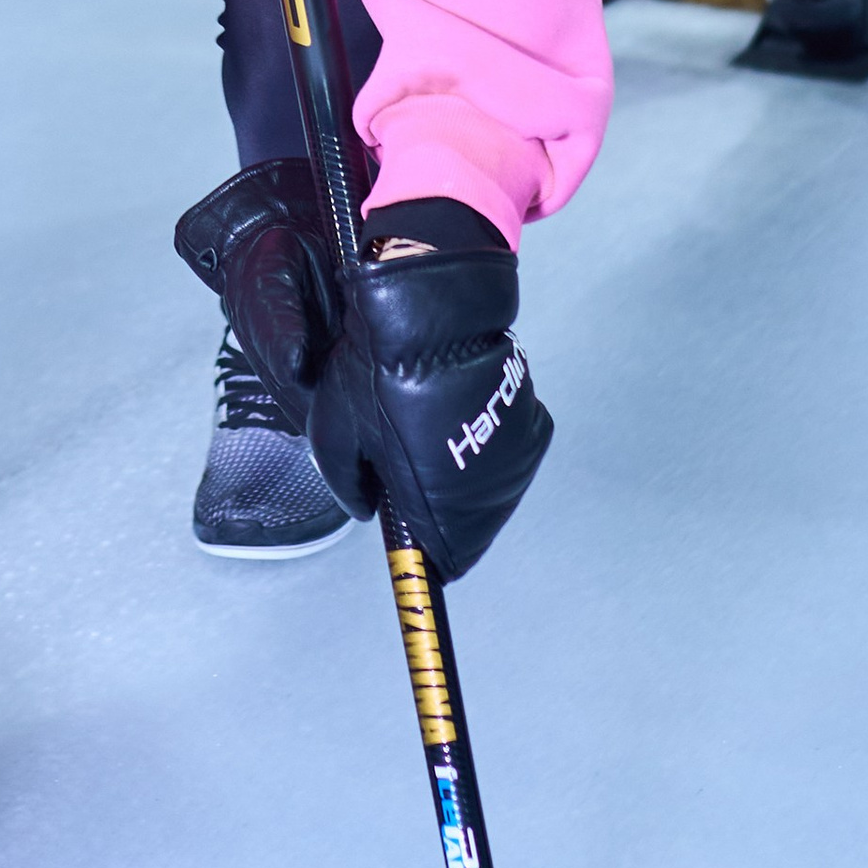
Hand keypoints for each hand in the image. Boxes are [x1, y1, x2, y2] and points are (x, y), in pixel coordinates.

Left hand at [309, 238, 550, 582]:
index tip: (416, 545)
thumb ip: (348, 486)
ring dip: (464, 478)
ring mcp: (516, 455)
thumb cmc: (379, 371)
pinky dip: (481, 444)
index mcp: (442, 507)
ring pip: (490, 490)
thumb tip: (366, 504)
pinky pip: (504, 452)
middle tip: (409, 474)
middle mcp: (490, 491)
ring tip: (429, 434)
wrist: (430, 307)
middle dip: (442, 512)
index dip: (427, 552)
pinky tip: (454, 413)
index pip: (446, 560)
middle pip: (472, 528)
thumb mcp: (335, 436)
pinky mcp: (531, 421)